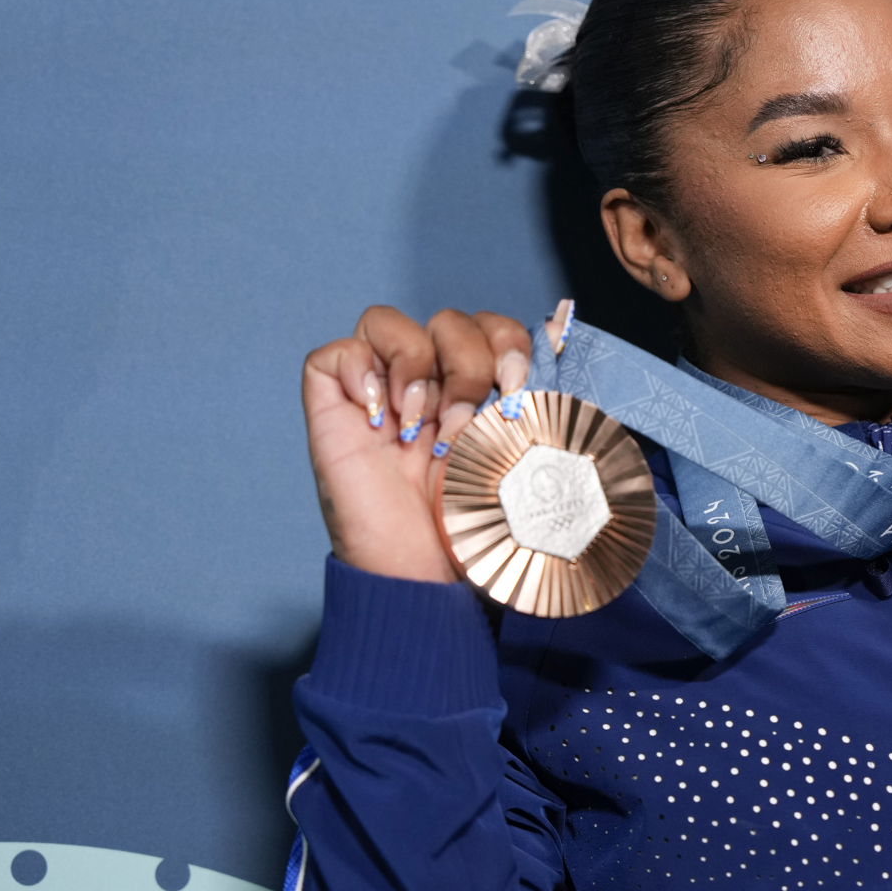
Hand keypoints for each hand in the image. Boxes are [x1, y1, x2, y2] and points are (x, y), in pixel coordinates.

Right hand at [303, 307, 531, 581]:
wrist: (428, 569)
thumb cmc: (473, 521)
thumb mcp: (518, 448)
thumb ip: (537, 389)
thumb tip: (559, 325)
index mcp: (475, 390)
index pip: (490, 327)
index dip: (509, 342)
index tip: (518, 387)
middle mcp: (427, 384)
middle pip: (448, 321)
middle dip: (469, 363)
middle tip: (467, 421)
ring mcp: (377, 393)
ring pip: (388, 322)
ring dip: (416, 366)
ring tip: (421, 426)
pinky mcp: (332, 407)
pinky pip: (335, 353)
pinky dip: (358, 371)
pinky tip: (379, 418)